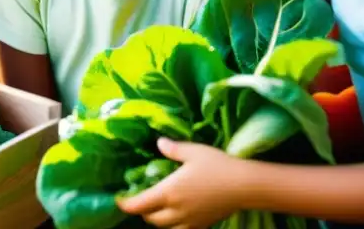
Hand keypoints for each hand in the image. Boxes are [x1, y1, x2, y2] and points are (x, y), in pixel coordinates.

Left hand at [116, 139, 250, 228]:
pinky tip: (178, 215)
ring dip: (157, 220)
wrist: (245, 186)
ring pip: (166, 228)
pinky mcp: (203, 226)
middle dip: (142, 211)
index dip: (125, 204)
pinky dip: (174, 226)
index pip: (139, 205)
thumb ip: (172, 149)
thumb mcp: (192, 152)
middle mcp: (176, 211)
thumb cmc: (217, 165)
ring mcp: (190, 221)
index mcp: (169, 192)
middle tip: (140, 199)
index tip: (119, 199)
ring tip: (157, 207)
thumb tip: (159, 143)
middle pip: (150, 219)